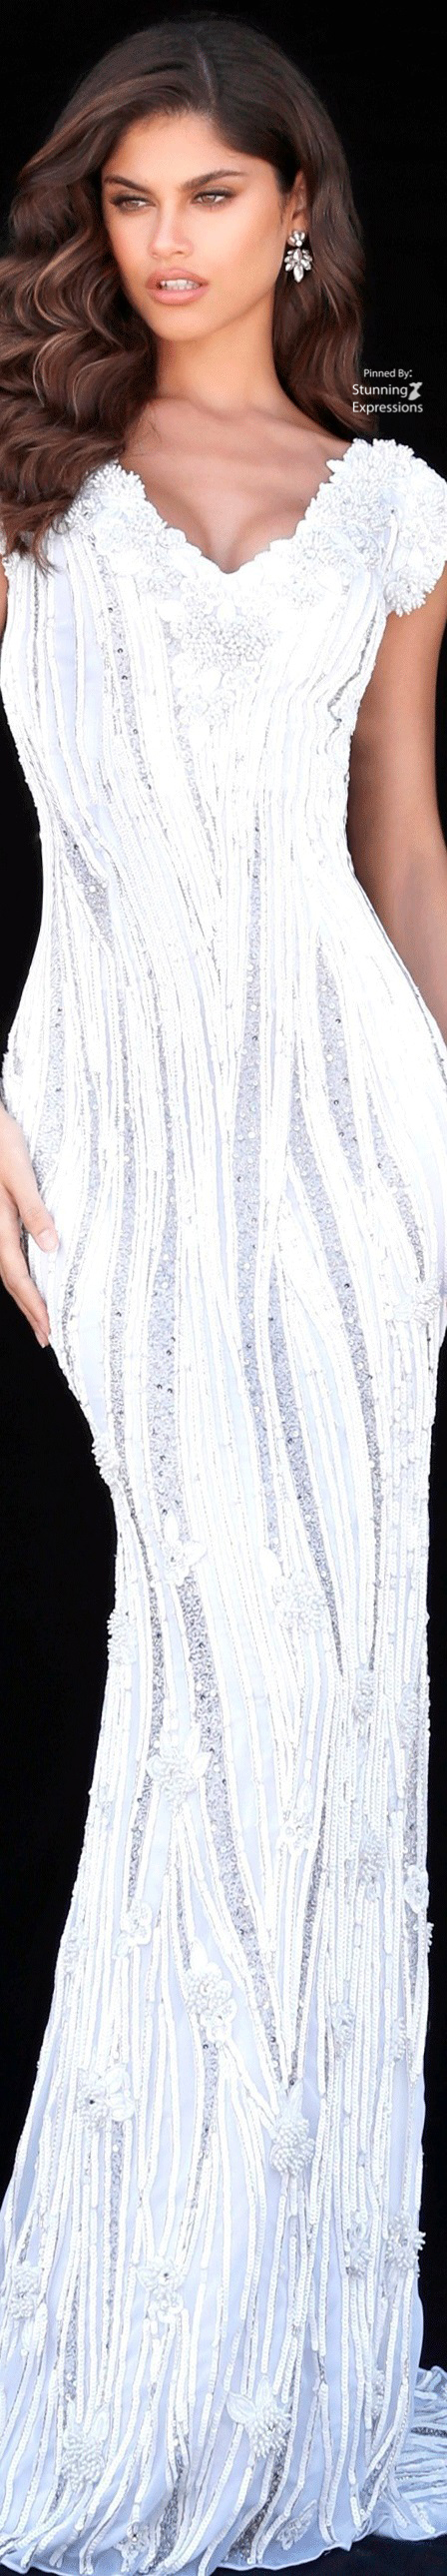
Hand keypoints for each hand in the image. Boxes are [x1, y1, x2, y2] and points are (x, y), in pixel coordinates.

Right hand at [0, 1101, 58, 1346]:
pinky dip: (17, 1271)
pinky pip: (5, 1252)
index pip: (18, 1275)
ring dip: (23, 1294)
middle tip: (46, 1336)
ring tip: (39, 1314)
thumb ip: (33, 1207)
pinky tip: (28, 1274)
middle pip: (10, 1278)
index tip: (48, 1331)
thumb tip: (51, 1247)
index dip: (33, 1306)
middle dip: (29, 1309)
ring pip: (6, 1267)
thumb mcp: (18, 1170)